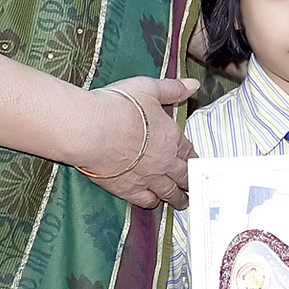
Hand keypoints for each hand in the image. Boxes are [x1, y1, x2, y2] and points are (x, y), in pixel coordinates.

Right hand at [79, 77, 196, 209]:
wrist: (92, 130)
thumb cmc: (119, 106)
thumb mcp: (149, 88)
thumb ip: (173, 89)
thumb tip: (193, 84)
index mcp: (172, 137)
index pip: (188, 152)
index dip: (193, 159)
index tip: (197, 164)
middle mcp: (164, 161)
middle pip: (183, 176)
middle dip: (190, 182)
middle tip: (196, 189)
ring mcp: (147, 178)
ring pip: (169, 192)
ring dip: (178, 198)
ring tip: (183, 202)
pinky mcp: (128, 189)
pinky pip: (146, 201)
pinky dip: (153, 203)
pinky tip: (154, 203)